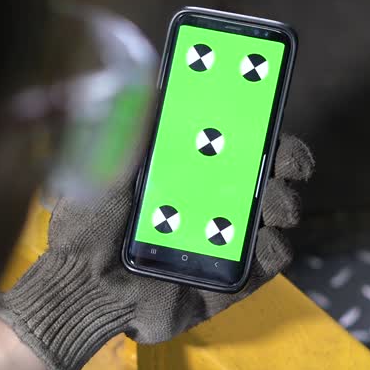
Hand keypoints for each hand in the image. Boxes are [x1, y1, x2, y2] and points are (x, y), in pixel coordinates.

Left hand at [0, 134, 313, 369]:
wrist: (79, 291)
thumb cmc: (86, 227)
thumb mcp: (102, 168)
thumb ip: (132, 127)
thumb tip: (157, 79)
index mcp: (187, 170)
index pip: (238, 139)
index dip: (262, 125)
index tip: (272, 113)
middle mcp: (213, 202)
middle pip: (268, 174)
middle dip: (289, 162)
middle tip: (289, 165)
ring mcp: (225, 242)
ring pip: (275, 217)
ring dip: (284, 204)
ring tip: (277, 207)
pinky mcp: (229, 283)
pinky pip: (265, 266)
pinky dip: (274, 251)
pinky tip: (268, 242)